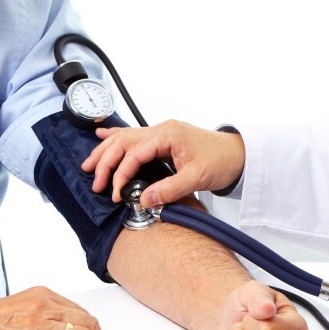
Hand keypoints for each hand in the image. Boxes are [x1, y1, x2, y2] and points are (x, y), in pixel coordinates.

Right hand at [81, 120, 244, 205]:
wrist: (239, 154)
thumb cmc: (222, 161)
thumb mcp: (196, 178)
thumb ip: (169, 189)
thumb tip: (144, 200)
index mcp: (168, 134)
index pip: (134, 154)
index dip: (122, 174)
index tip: (116, 193)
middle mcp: (162, 129)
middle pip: (123, 142)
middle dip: (105, 162)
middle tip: (95, 182)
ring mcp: (162, 132)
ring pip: (125, 138)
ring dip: (106, 151)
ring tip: (89, 164)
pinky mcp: (164, 139)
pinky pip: (135, 136)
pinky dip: (117, 138)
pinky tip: (102, 135)